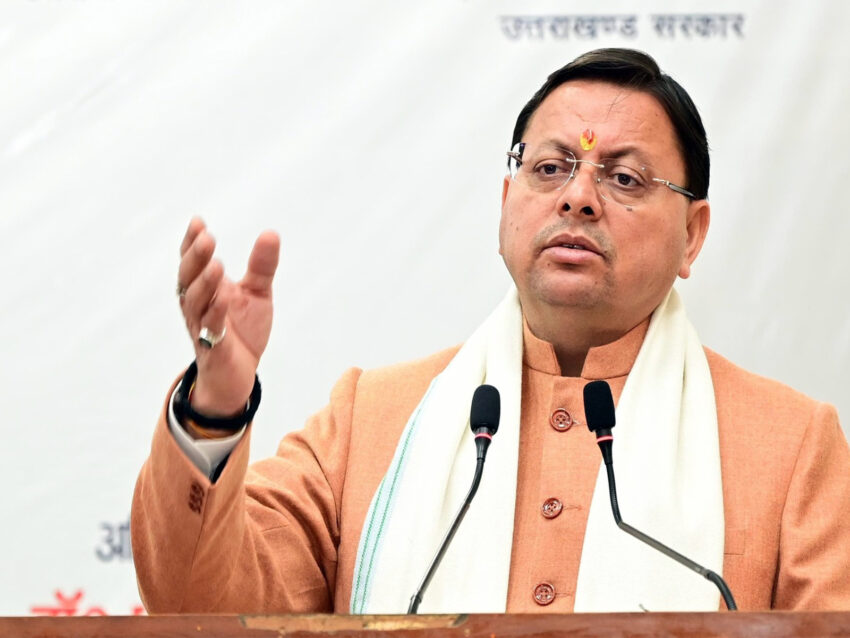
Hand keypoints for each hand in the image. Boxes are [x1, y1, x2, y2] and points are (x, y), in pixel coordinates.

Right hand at [177, 217, 279, 416]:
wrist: (239, 375)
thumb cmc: (242, 330)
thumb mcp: (257, 293)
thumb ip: (262, 266)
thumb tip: (270, 233)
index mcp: (206, 288)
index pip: (194, 262)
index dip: (192, 243)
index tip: (198, 222)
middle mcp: (198, 305)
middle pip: (189, 278)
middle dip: (196, 258)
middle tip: (206, 238)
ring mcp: (203, 327)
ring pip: (195, 303)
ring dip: (204, 283)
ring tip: (216, 265)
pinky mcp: (213, 349)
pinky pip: (210, 330)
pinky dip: (215, 314)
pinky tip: (222, 300)